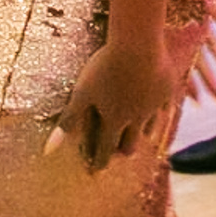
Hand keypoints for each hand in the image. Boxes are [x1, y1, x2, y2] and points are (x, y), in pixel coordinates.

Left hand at [50, 34, 181, 174]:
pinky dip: (160, 114)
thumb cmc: (105, 67)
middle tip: (118, 153)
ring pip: (150, 129)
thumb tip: (48, 151)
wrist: (139, 45)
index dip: (99, 161)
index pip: (105, 148)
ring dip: (143, 135)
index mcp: (114, 119)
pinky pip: (165, 108)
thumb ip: (68, 121)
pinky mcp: (167, 91)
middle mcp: (136, 118)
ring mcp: (153, 106)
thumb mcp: (82, 93)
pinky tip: (160, 111)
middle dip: (122, 151)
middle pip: (130, 144)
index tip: (96, 171)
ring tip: (140, 137)